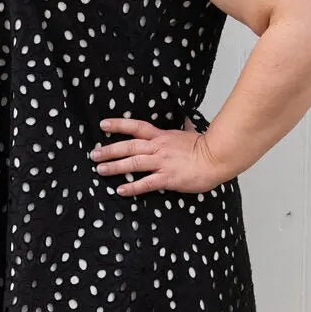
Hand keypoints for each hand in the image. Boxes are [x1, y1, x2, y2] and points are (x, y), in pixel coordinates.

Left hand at [90, 116, 226, 195]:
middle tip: (94, 154)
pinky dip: (132, 187)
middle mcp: (158, 148)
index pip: (136, 127)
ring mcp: (162, 163)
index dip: (119, 125)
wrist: (217, 157)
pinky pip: (146, 183)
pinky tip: (121, 190)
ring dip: (115, 167)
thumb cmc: (206, 147)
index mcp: (162, 136)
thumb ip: (184, 128)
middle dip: (109, 150)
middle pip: (128, 147)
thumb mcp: (190, 133)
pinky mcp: (167, 178)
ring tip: (100, 170)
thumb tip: (187, 121)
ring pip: (133, 163)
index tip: (103, 125)